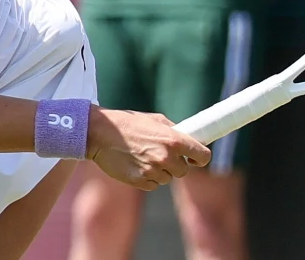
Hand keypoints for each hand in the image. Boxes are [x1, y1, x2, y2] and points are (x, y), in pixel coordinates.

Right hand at [86, 106, 211, 190]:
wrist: (101, 133)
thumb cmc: (129, 123)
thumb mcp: (156, 120)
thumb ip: (175, 131)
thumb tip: (190, 139)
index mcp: (174, 140)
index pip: (203, 156)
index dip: (200, 158)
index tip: (195, 158)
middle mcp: (167, 157)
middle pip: (184, 171)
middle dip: (176, 164)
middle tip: (162, 154)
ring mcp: (154, 171)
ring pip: (168, 178)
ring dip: (161, 171)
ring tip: (144, 156)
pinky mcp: (141, 182)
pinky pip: (153, 184)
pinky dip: (148, 178)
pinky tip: (137, 164)